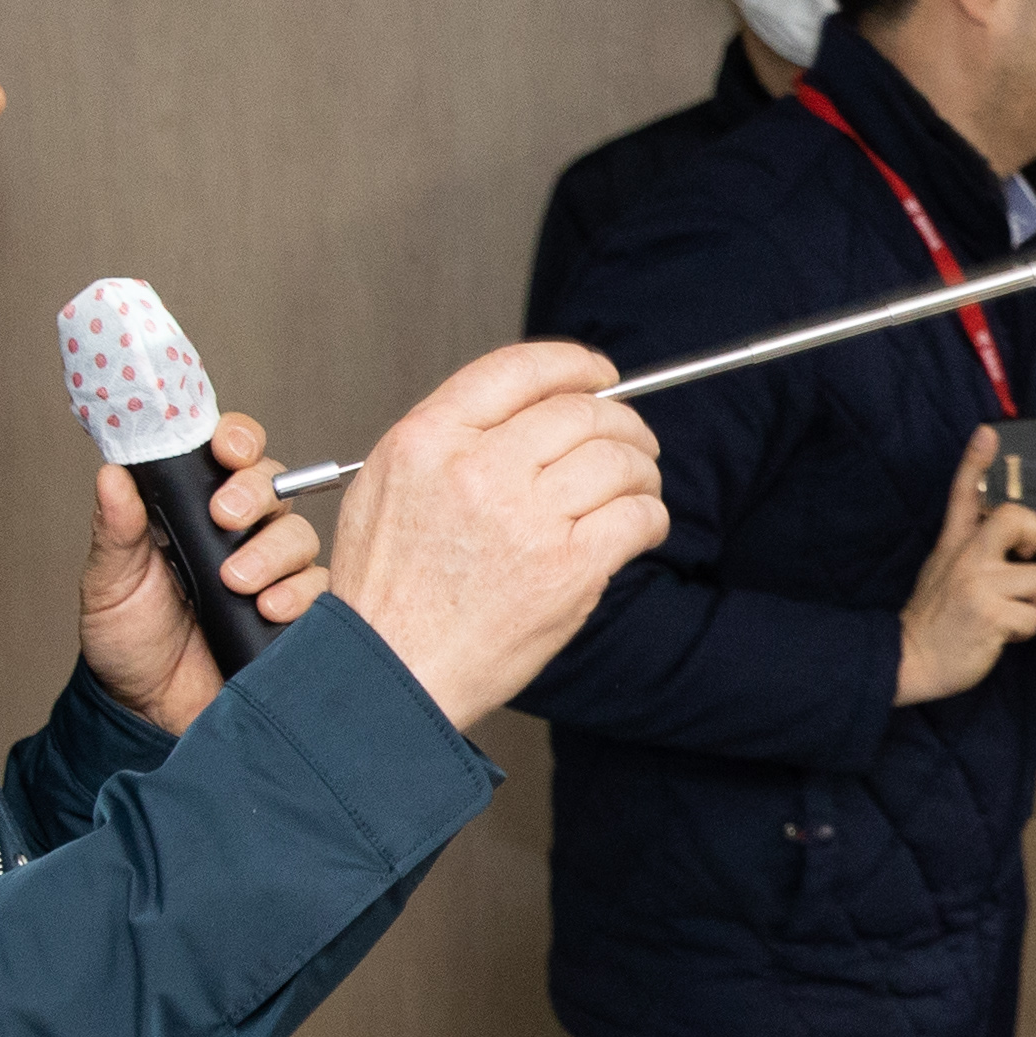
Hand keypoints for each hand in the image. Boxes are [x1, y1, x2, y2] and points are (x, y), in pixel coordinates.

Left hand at [81, 410, 326, 737]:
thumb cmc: (129, 645)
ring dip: (271, 552)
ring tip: (235, 583)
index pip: (229, 457)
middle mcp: (239, 537)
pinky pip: (318, 588)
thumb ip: (116, 530)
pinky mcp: (296, 615)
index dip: (237, 441)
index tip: (226, 449)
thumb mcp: (110, 583)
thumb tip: (113, 474)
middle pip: (275, 487)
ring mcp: (271, 575)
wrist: (150, 714)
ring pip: (299, 535)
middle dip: (256, 494)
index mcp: (194, 514)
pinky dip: (297, 593)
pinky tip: (267, 609)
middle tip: (225, 517)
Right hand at [320, 344, 669, 727]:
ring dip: (641, 470)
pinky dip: (650, 516)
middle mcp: (477, 470)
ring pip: (617, 459)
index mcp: (427, 440)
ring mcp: (525, 520)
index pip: (518, 368)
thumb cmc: (388, 592)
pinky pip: (636, 516)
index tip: (599, 373)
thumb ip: (449, 437)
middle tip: (632, 441)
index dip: (573, 364)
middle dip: (620, 421)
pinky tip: (641, 527)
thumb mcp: (386, 485)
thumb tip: (526, 409)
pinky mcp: (567, 569)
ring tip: (638, 486)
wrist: (392, 672)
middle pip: (578, 412)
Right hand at [898, 426, 1035, 705]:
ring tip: (1009, 613)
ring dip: (1034, 603)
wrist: (911, 659)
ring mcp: (977, 585)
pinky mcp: (990, 615)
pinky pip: (1034, 615)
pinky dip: (1026, 630)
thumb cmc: (935, 617)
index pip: (964, 494)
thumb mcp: (943, 569)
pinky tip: (1004, 633)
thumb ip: (968, 544)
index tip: (988, 435)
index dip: (976, 462)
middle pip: (1015, 518)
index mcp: (954, 544)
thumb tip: (1001, 530)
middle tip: (1027, 557)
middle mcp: (965, 558)